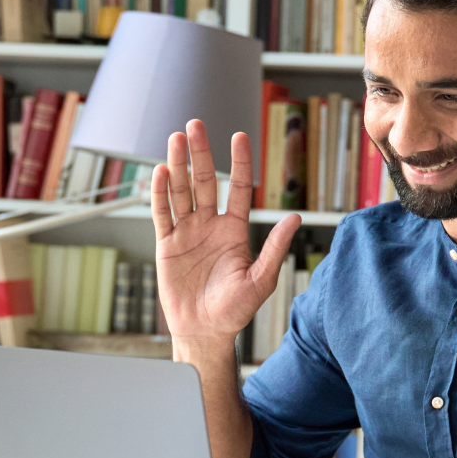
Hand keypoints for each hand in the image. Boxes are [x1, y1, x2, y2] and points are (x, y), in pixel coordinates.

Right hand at [150, 120, 300, 349]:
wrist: (204, 332)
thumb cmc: (235, 310)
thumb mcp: (261, 280)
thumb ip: (275, 248)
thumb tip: (296, 219)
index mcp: (234, 230)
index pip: (236, 188)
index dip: (238, 162)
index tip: (239, 137)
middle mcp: (210, 225)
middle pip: (204, 181)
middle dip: (200, 153)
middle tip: (196, 125)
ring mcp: (187, 233)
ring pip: (181, 191)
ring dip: (178, 165)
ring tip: (176, 139)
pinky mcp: (166, 245)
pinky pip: (162, 214)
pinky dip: (160, 193)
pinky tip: (160, 172)